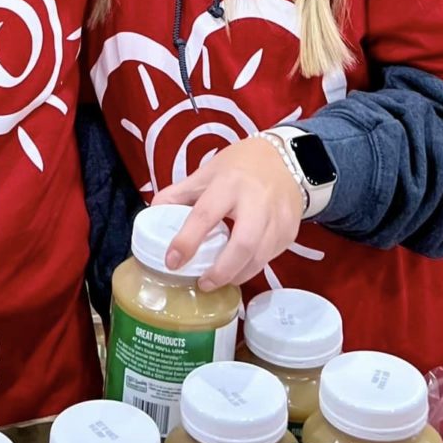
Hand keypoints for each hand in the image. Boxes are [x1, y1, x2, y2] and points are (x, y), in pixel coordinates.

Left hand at [152, 136, 304, 289]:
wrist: (286, 159)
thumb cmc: (240, 167)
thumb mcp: (206, 173)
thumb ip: (179, 194)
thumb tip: (152, 215)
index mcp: (229, 183)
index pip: (205, 214)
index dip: (187, 241)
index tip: (172, 262)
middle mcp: (256, 200)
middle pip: (243, 244)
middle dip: (221, 271)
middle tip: (203, 283)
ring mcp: (278, 217)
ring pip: (259, 257)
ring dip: (236, 275)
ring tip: (217, 280)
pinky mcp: (290, 231)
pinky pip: (270, 257)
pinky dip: (252, 268)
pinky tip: (238, 269)